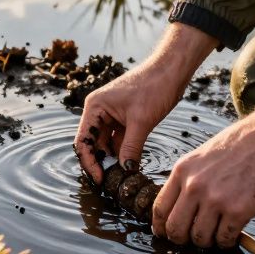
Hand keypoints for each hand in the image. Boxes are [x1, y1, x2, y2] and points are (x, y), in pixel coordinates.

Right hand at [74, 24, 216, 183]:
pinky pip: (119, 140)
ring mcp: (111, 114)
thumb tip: (125, 172)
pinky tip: (129, 166)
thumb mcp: (142, 121)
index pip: (83, 141)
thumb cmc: (154, 87)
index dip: (89, 162)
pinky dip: (123, 152)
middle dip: (101, 163)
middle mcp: (99, 111)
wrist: (171, 70)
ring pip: (106, 143)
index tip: (100, 179)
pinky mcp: (125, 118)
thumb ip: (130, 148)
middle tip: (111, 183)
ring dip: (112, 159)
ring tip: (121, 177)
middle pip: (92, 144)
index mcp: (95, 107)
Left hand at [152, 94, 254, 247]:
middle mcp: (194, 186)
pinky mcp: (239, 210)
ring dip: (208, 241)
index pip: (160, 208)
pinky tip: (233, 233)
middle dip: (182, 240)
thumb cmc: (243, 142)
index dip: (160, 227)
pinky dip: (227, 241)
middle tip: (192, 240)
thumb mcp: (204, 155)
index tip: (165, 234)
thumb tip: (182, 206)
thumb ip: (190, 178)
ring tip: (216, 234)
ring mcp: (216, 199)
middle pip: (175, 229)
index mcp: (183, 170)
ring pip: (200, 238)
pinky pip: (225, 238)